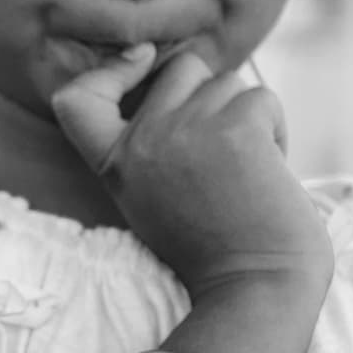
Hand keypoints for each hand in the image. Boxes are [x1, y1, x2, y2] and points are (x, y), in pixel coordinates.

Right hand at [47, 43, 331, 304]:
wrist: (253, 291)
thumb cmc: (214, 252)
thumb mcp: (153, 199)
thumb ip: (152, 147)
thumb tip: (183, 83)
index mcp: (116, 164)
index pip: (75, 99)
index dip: (109, 71)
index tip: (142, 61)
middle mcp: (143, 141)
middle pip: (180, 70)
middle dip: (210, 97)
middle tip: (225, 154)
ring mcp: (188, 130)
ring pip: (227, 83)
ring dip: (248, 118)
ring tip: (249, 173)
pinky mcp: (237, 127)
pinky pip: (262, 99)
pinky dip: (276, 130)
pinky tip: (271, 174)